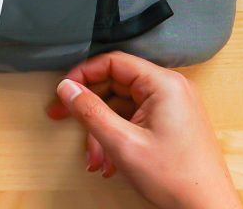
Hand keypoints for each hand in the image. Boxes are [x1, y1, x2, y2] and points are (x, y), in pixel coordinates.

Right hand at [47, 51, 241, 208]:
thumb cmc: (178, 179)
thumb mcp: (123, 143)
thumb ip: (91, 112)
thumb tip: (68, 88)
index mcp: (163, 84)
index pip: (113, 62)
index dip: (83, 74)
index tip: (65, 89)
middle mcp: (171, 89)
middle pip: (116, 84)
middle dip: (90, 108)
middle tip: (64, 116)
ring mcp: (173, 106)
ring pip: (123, 105)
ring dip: (103, 129)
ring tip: (96, 157)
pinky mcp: (172, 122)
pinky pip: (136, 118)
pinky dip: (119, 136)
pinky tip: (111, 160)